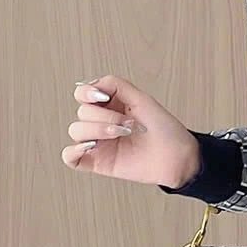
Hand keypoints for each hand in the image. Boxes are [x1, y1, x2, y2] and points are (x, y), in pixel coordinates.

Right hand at [63, 74, 200, 185]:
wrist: (176, 156)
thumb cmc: (164, 129)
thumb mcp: (141, 98)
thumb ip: (115, 85)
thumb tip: (92, 84)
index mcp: (110, 105)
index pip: (82, 94)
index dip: (86, 93)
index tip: (104, 98)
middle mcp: (101, 122)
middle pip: (82, 112)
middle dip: (104, 116)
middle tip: (127, 123)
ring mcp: (98, 142)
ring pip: (75, 131)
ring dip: (97, 130)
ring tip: (119, 134)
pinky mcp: (97, 162)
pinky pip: (70, 157)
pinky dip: (73, 151)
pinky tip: (90, 146)